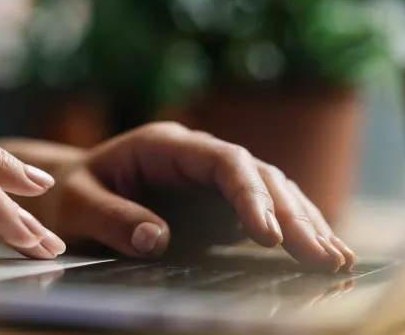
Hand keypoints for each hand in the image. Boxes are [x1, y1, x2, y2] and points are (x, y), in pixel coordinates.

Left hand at [5, 123, 354, 270]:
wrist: (69, 189)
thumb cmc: (69, 193)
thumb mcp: (77, 203)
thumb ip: (111, 218)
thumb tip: (155, 240)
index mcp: (166, 145)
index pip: (223, 161)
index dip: (250, 194)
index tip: (267, 233)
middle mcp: (197, 156)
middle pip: (258, 175)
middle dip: (292, 214)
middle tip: (321, 255)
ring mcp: (212, 178)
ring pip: (271, 190)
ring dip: (304, 222)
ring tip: (335, 258)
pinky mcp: (218, 203)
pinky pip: (264, 210)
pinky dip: (293, 229)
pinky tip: (321, 251)